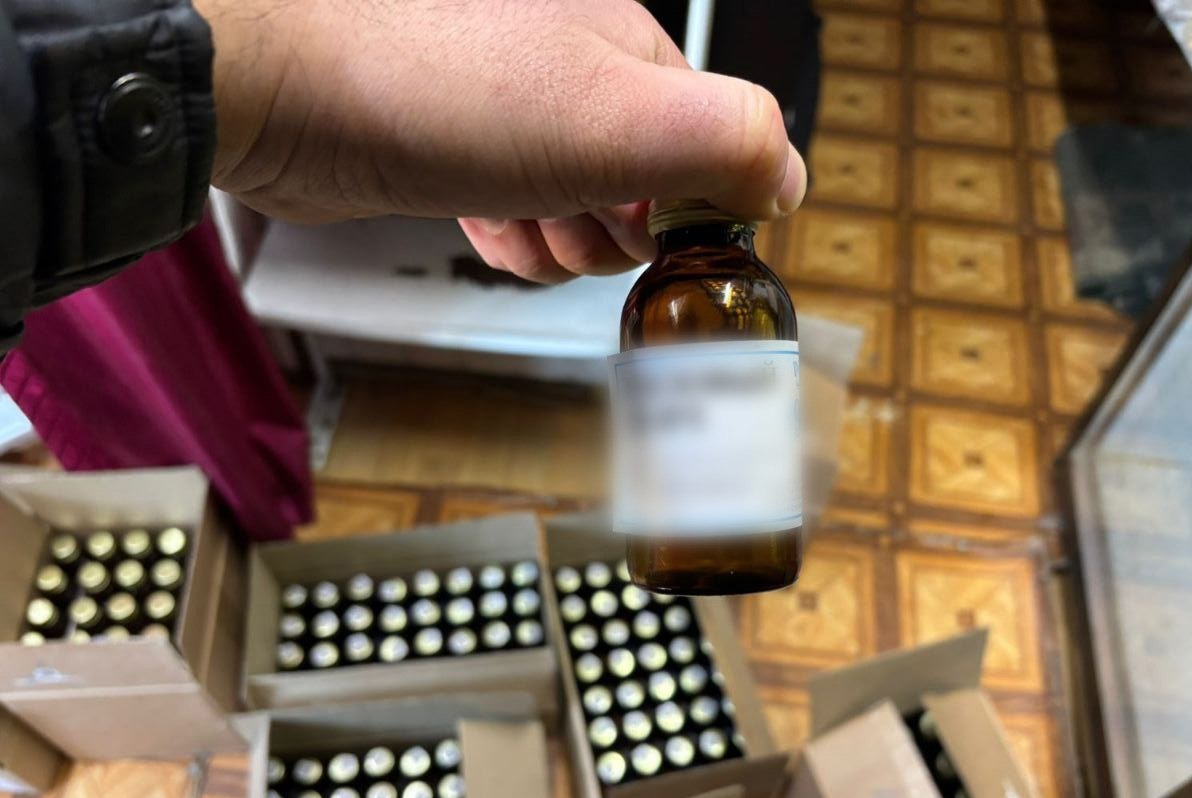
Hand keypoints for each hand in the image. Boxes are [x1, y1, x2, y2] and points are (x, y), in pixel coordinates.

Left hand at [196, 0, 805, 281]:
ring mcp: (510, 106)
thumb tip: (789, 177)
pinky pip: (518, 210)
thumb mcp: (620, 118)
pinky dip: (512, 236)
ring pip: (579, 204)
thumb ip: (728, 141)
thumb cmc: (443, 92)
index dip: (691, 208)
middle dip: (619, 229)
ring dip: (564, 241)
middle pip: (645, 182)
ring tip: (528, 230)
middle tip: (579, 226)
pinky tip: (492, 230)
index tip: (653, 237)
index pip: (709, 142)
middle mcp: (573, 65)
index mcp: (627, 47)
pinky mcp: (457, 147)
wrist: (287, 92)